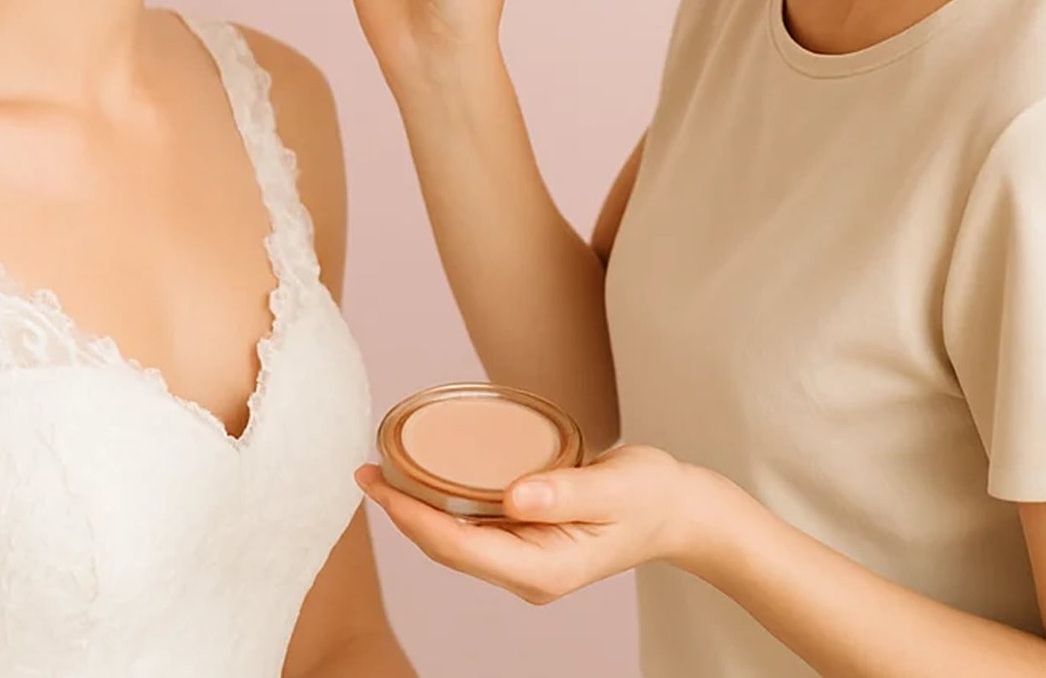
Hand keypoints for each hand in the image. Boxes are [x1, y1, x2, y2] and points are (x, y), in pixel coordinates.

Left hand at [356, 446, 724, 605]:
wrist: (679, 510)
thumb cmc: (650, 494)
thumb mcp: (615, 486)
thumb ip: (565, 491)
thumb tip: (514, 497)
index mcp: (543, 569)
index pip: (457, 547)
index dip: (410, 517)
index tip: (378, 484)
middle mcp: (528, 574)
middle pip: (446, 549)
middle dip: (402, 513)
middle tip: (365, 470)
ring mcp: (527, 564)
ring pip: (456, 542)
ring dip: (418, 510)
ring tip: (384, 472)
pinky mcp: (528, 545)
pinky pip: (474, 531)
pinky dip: (444, 506)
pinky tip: (428, 480)